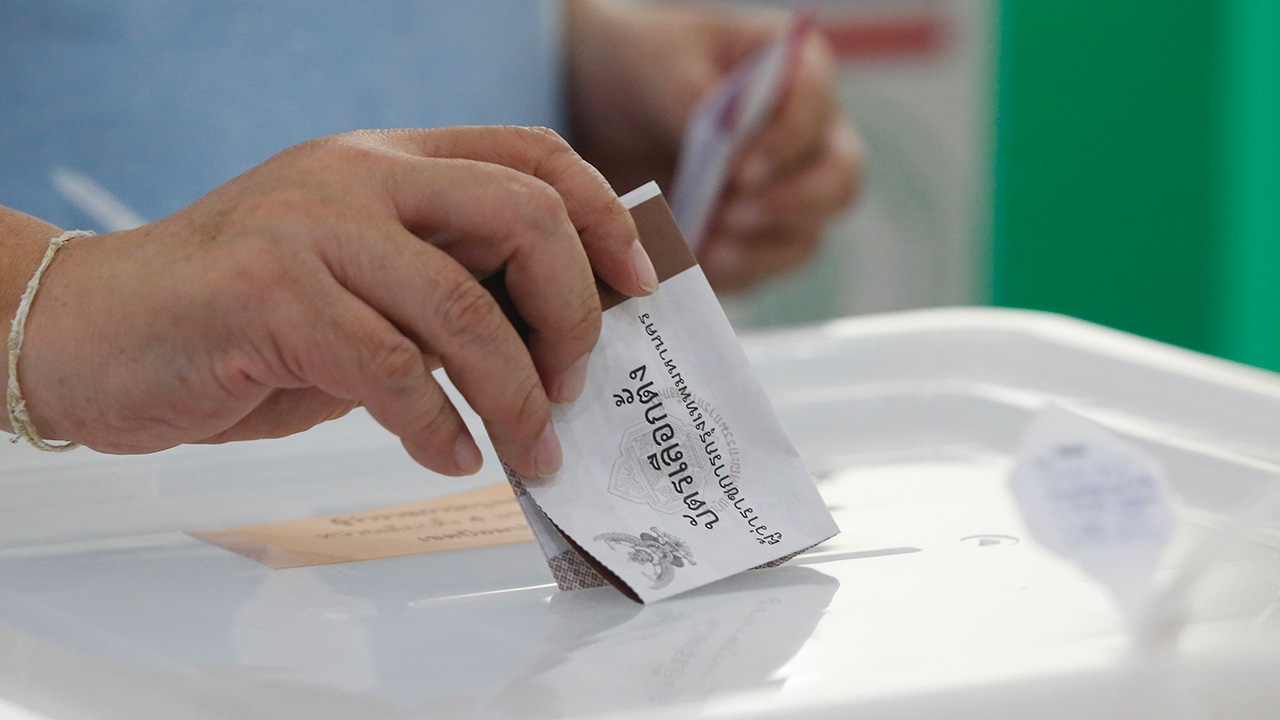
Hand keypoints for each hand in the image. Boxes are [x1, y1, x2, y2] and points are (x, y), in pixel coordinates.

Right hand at [7, 127, 657, 476]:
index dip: (604, 216)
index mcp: (390, 158)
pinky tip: (449, 455)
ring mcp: (312, 226)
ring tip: (533, 448)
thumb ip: (444, 284)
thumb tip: (560, 339)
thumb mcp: (360, 279)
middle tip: (577, 384)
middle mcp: (358, 174)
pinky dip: (437, 426)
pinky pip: (392, 371)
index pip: (532, 155)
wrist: (95, 328)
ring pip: (464, 309)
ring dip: (517, 396)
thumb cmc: (244, 319)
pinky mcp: (269, 294)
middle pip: (523, 216)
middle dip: (574, 312)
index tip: (642, 286)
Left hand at [566, 0, 861, 291]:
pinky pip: (765, 268)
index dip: (784, 142)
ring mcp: (792, 193)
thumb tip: (724, 137)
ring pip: (807, 234)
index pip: (815, 106)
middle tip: (732, 214)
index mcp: (797, 71)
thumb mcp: (658, 67)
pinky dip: (733, 272)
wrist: (607, 112)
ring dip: (760, 248)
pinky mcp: (761, 239)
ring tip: (706, 245)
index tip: (736, 169)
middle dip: (791, 203)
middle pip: (838, 180)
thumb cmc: (646, 69)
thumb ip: (693, 98)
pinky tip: (696, 264)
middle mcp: (811, 138)